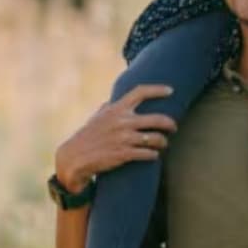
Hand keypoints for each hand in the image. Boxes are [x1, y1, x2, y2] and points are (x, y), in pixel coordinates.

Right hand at [54, 84, 176, 191]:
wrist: (74, 157)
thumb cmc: (88, 135)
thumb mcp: (98, 117)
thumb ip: (110, 108)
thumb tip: (116, 99)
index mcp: (116, 109)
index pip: (140, 92)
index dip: (158, 90)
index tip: (171, 90)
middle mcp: (122, 121)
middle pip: (156, 119)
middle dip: (169, 123)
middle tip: (174, 126)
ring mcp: (124, 138)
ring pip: (155, 138)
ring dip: (163, 142)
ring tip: (164, 143)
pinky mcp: (123, 154)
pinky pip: (147, 153)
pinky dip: (153, 154)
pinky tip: (154, 155)